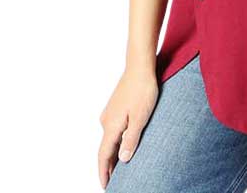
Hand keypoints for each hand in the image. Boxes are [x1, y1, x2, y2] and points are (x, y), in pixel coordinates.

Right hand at [97, 66, 159, 187]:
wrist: (140, 66)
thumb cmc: (143, 89)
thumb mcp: (141, 117)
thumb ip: (131, 139)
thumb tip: (123, 160)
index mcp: (111, 126)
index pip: (104, 155)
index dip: (104, 173)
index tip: (106, 187)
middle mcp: (106, 120)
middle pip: (105, 149)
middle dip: (108, 167)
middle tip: (115, 183)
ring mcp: (109, 113)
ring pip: (109, 139)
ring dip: (113, 154)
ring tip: (120, 168)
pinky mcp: (115, 107)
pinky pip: (113, 130)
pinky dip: (116, 142)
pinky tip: (123, 144)